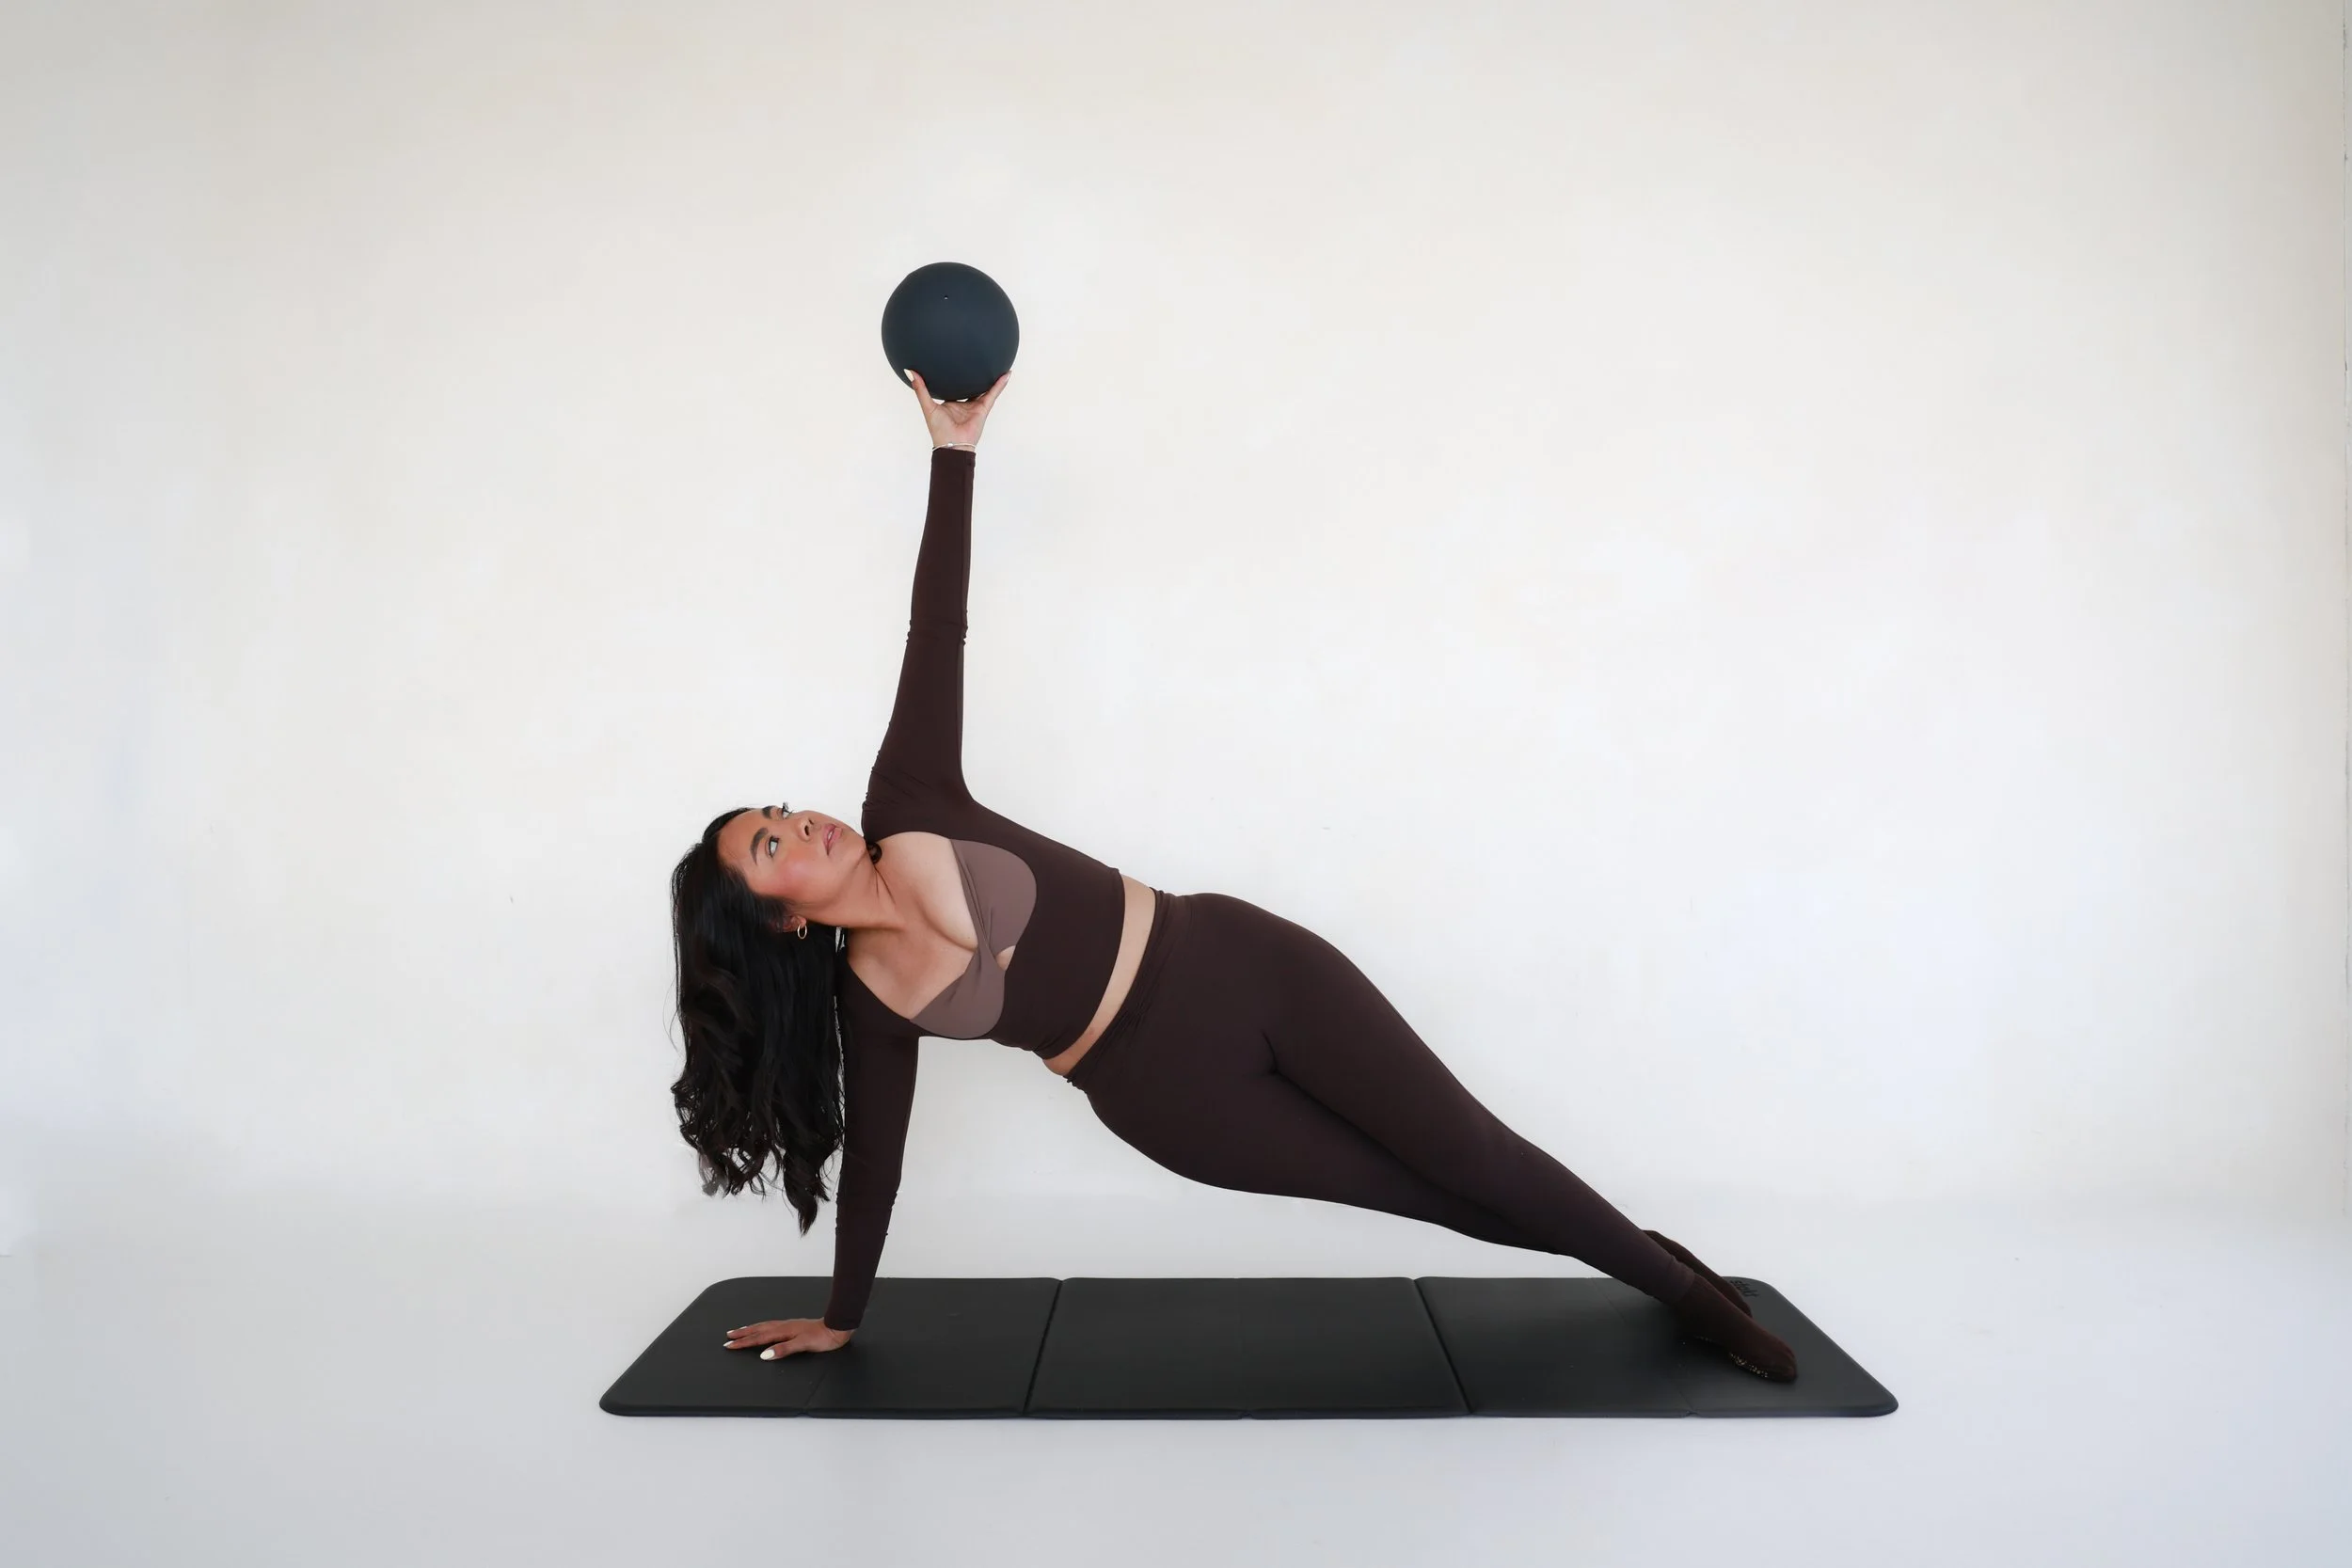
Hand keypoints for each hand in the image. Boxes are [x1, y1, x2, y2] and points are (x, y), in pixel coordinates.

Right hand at [723, 1317, 854, 1357]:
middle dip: (743, 1334)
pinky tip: (764, 1329)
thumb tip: (764, 1354)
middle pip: (759, 1330)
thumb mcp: (803, 1345)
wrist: (837, 1327)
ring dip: (751, 1329)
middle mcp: (783, 1326)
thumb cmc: (822, 1337)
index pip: (759, 1338)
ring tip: (740, 1331)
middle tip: (728, 1336)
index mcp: (783, 1331)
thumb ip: (783, 1349)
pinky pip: (771, 1326)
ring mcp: (788, 1326)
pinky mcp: (793, 1327)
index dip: (744, 1342)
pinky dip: (762, 1328)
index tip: (730, 1345)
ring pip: (764, 1326)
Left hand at [905, 368, 1007, 449]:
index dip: (956, 375)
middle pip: (971, 386)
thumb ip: (920, 389)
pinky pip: (993, 394)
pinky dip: (1000, 385)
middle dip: (976, 375)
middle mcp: (964, 404)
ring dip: (992, 378)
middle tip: (979, 359)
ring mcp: (975, 406)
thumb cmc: (939, 430)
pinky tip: (1006, 374)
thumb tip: (909, 371)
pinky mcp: (983, 409)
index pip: (955, 386)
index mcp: (952, 403)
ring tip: (998, 364)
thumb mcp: (927, 406)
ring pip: (985, 388)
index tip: (956, 362)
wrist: (952, 445)